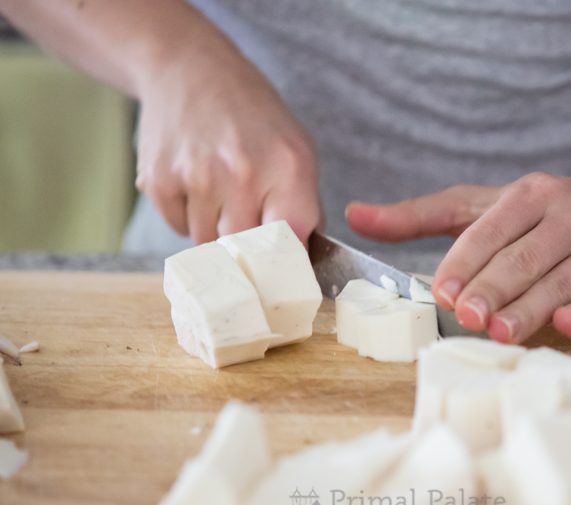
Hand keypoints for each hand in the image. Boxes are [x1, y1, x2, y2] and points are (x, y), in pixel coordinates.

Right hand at [134, 47, 321, 243]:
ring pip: (209, 244)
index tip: (281, 262)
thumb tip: (304, 259)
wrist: (188, 70)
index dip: (286, 260)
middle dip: (248, 247)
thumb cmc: (252, 115)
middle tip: (247, 223)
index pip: (291, 242)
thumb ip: (306, 205)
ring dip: (216, 231)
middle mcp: (242, 174)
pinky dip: (187, 217)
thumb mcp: (297, 148)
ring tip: (220, 193)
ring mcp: (197, 178)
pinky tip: (195, 184)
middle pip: (246, 252)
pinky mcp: (158, 181)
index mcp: (287, 166)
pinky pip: (178, 229)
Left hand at [347, 173, 570, 341]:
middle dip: (495, 288)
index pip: (492, 229)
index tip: (442, 292)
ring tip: (502, 332)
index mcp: (531, 192)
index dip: (466, 261)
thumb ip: (419, 215)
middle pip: (526, 256)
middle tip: (468, 317)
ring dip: (532, 308)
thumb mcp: (481, 206)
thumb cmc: (539, 215)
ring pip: (563, 279)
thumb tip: (356, 215)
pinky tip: (565, 325)